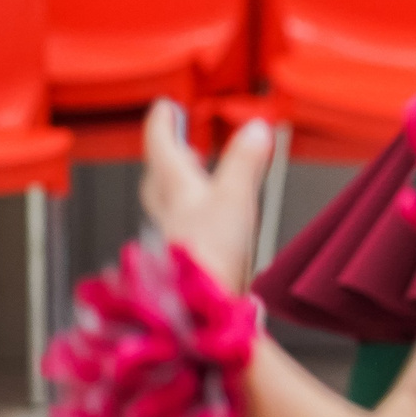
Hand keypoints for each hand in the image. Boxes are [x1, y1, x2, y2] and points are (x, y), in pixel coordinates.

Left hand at [139, 101, 271, 291]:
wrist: (201, 310)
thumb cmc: (211, 255)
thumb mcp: (235, 198)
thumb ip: (246, 161)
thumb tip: (256, 126)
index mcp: (177, 190)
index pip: (162, 149)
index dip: (163, 125)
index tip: (165, 106)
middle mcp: (170, 211)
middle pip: (159, 176)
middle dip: (166, 155)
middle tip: (174, 138)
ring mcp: (176, 237)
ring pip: (169, 201)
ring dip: (177, 183)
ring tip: (193, 174)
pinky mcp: (187, 259)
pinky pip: (184, 224)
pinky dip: (191, 211)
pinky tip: (206, 219)